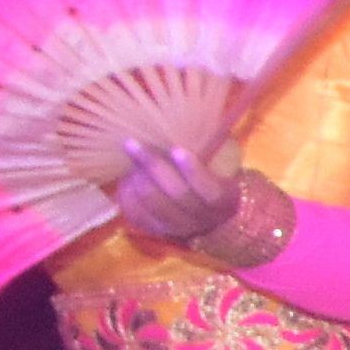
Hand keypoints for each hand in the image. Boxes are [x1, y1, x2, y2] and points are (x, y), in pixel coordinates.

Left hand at [106, 140, 243, 246]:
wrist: (208, 213)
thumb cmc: (214, 175)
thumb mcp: (220, 162)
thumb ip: (208, 147)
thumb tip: (186, 118)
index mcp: (223, 200)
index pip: (209, 190)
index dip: (194, 171)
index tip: (177, 149)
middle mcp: (202, 219)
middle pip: (177, 195)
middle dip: (153, 167)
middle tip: (132, 143)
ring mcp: (179, 228)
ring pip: (154, 206)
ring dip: (137, 179)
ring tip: (129, 157)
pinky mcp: (157, 231)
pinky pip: (137, 215)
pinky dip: (128, 194)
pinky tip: (126, 176)